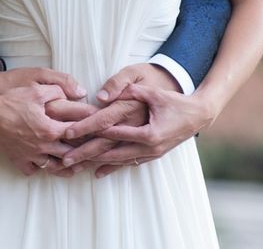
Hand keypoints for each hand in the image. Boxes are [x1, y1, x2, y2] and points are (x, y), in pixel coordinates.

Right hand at [0, 66, 93, 176]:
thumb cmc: (11, 101)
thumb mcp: (38, 90)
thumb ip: (60, 90)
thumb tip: (79, 92)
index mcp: (50, 130)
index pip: (76, 133)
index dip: (90, 131)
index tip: (101, 132)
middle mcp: (42, 146)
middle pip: (69, 154)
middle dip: (83, 153)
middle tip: (94, 153)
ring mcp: (30, 155)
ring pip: (53, 167)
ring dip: (66, 166)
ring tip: (77, 166)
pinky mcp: (17, 160)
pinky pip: (32, 170)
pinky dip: (40, 168)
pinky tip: (45, 164)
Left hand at [59, 63, 179, 176]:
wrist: (199, 115)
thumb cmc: (177, 101)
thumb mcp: (154, 93)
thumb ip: (131, 91)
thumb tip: (107, 93)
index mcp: (147, 132)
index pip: (111, 132)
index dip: (89, 132)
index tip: (69, 133)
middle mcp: (148, 147)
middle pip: (110, 152)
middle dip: (86, 156)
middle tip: (64, 160)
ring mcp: (151, 153)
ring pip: (118, 161)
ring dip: (96, 163)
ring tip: (75, 167)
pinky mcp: (153, 154)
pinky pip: (129, 162)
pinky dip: (113, 166)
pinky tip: (98, 171)